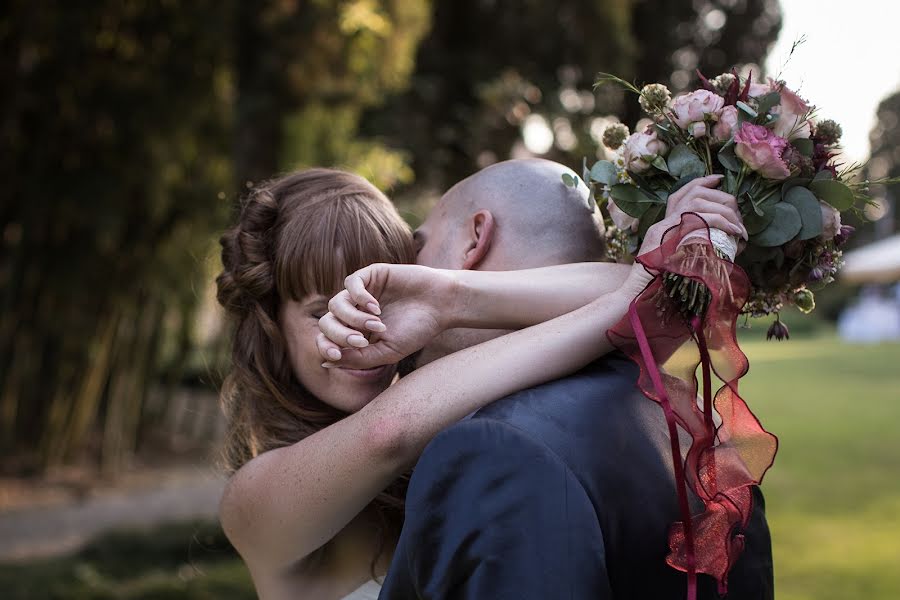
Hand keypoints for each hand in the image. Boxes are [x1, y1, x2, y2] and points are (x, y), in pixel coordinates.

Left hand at [316, 264, 457, 368]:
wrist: (442, 305)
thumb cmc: (417, 330)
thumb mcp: (387, 352)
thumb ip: (357, 359)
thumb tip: (325, 363)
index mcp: (357, 331)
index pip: (327, 338)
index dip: (326, 347)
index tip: (336, 356)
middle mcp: (355, 311)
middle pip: (327, 322)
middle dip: (340, 335)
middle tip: (362, 341)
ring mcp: (362, 292)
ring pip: (336, 304)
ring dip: (353, 318)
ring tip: (377, 325)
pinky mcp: (371, 274)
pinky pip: (350, 283)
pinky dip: (359, 297)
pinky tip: (375, 307)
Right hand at [621, 175, 745, 288]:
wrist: (637, 294)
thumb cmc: (659, 285)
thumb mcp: (679, 264)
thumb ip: (693, 252)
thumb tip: (723, 249)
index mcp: (665, 225)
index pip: (682, 192)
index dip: (702, 182)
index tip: (719, 179)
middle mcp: (663, 222)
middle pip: (693, 192)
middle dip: (722, 198)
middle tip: (738, 214)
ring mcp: (663, 227)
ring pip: (697, 201)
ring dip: (724, 211)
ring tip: (739, 227)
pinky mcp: (665, 235)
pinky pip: (698, 218)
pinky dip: (720, 221)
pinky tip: (733, 230)